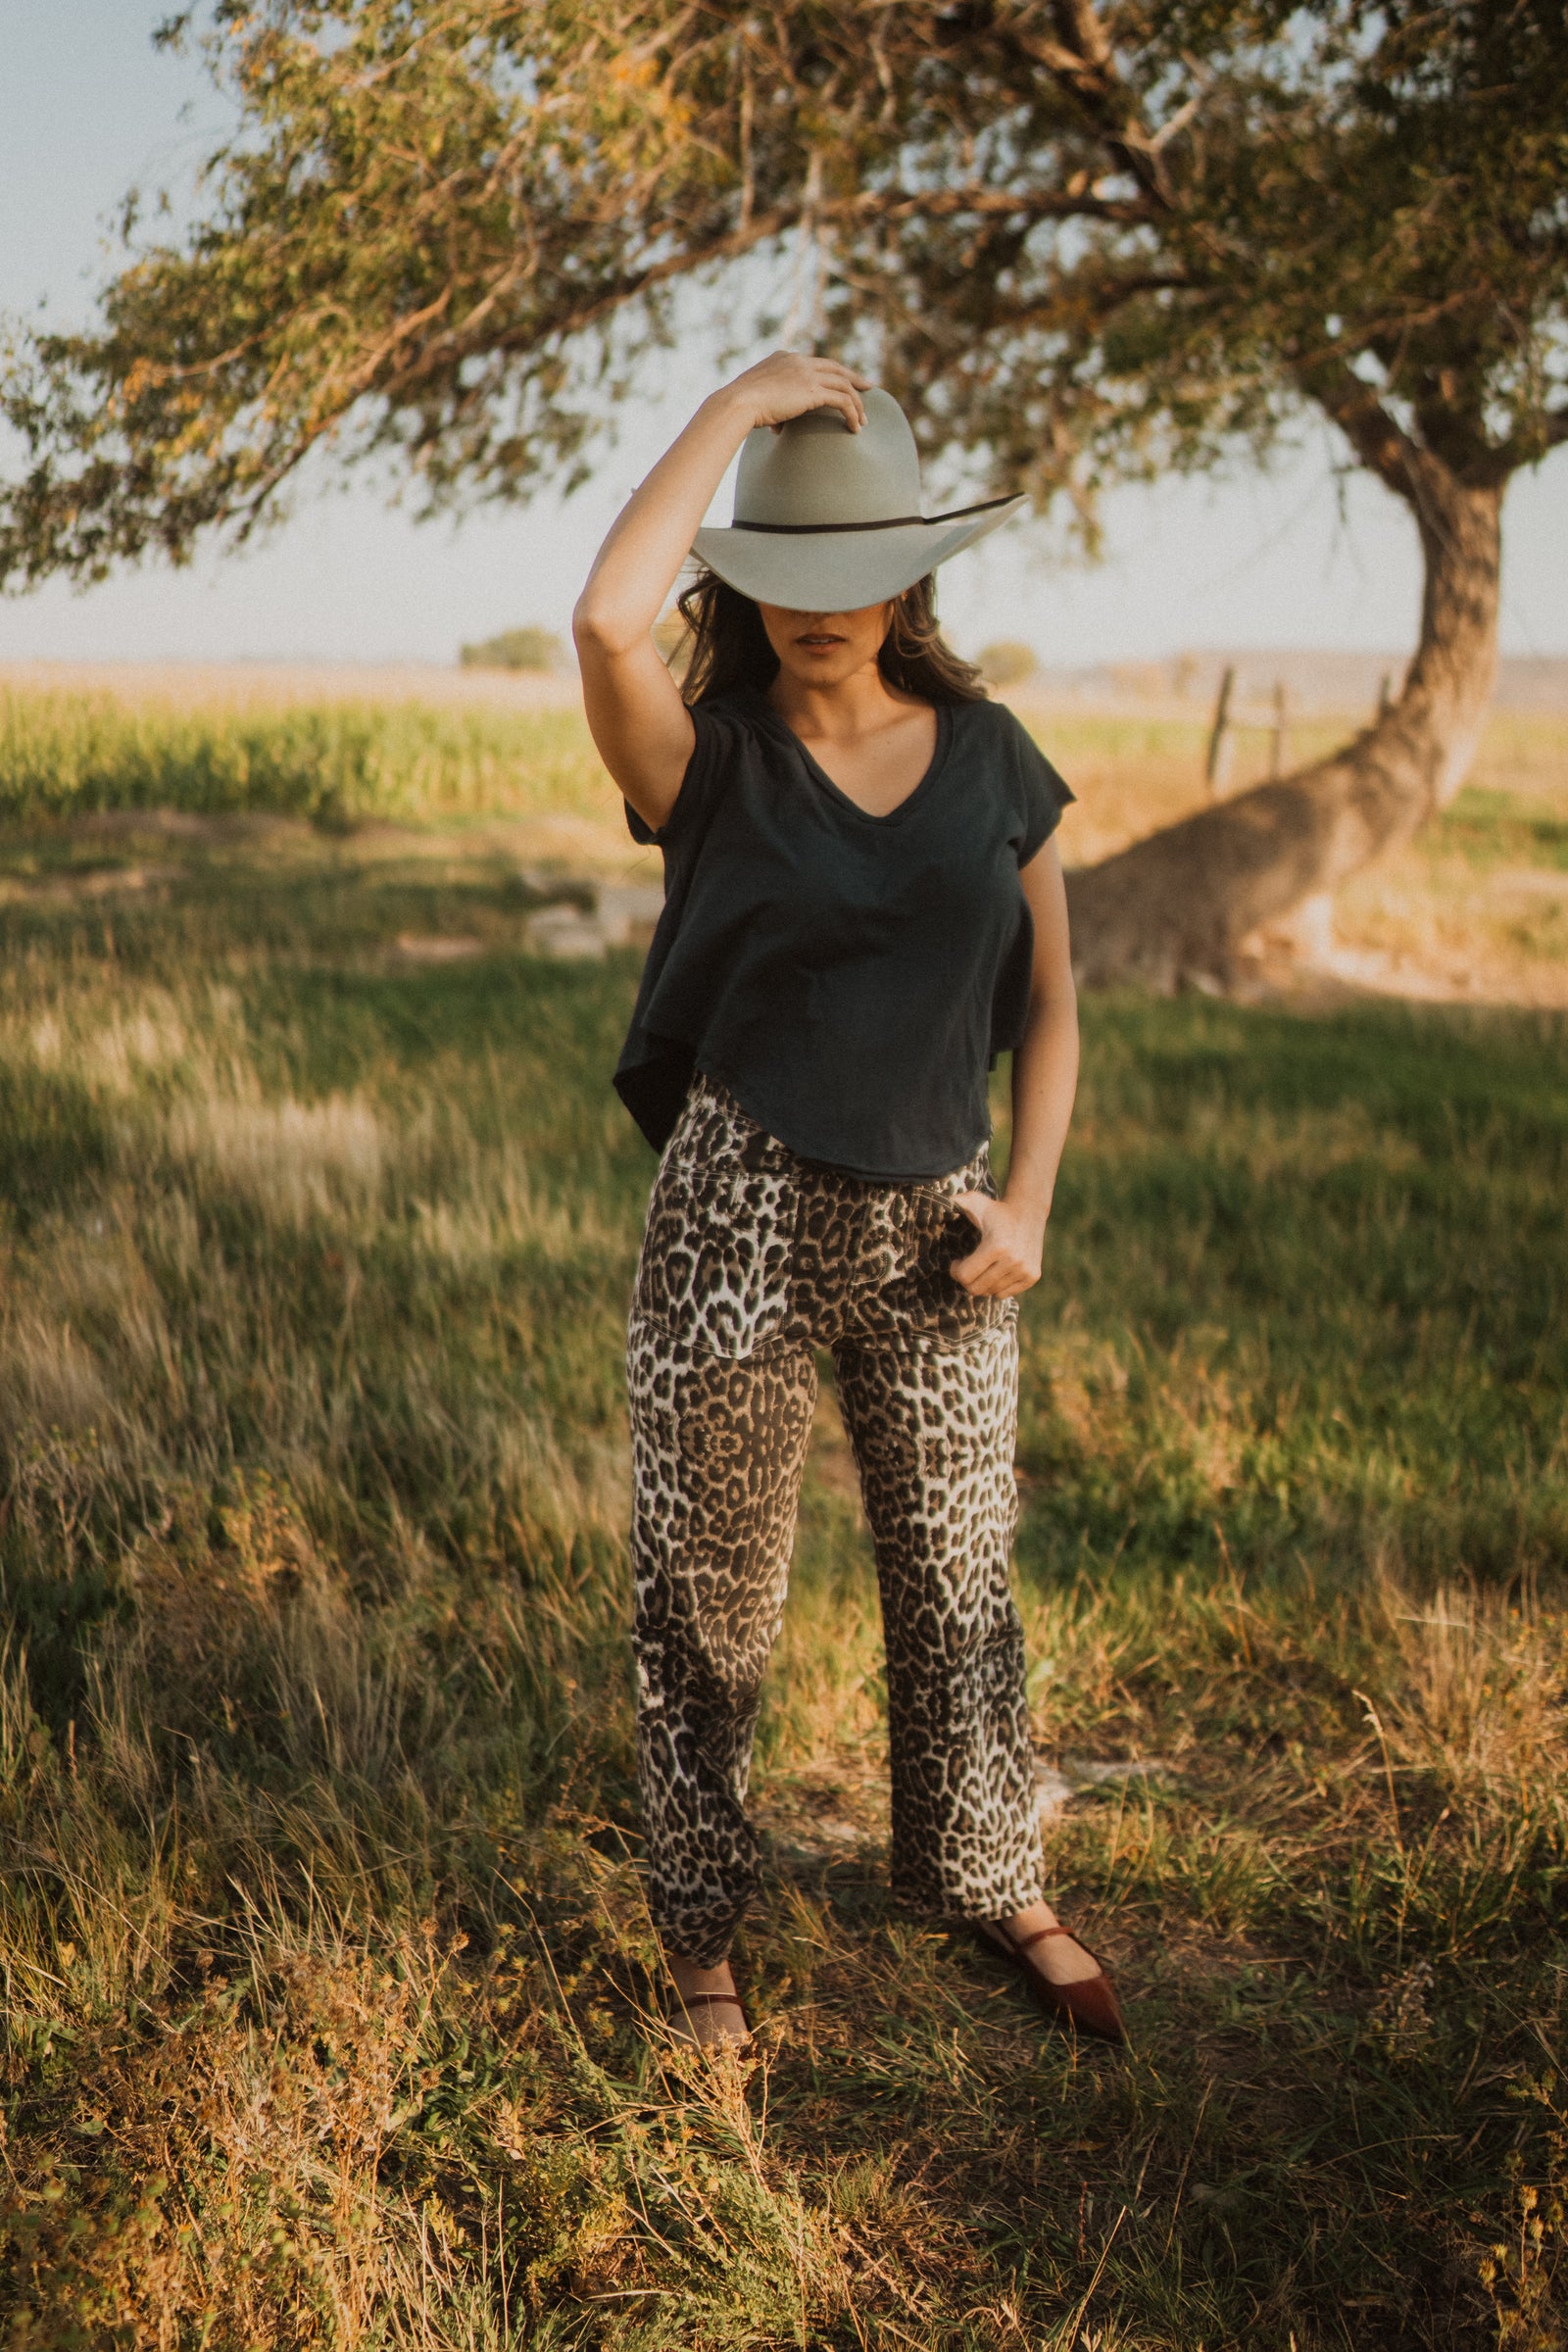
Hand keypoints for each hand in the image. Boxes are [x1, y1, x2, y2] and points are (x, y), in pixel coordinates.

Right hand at [724, 352, 870, 435]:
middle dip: (854, 379)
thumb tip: (778, 426)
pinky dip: (853, 413)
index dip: (832, 373)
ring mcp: (807, 373)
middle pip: (836, 368)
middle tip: (868, 388)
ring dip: (857, 404)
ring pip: (844, 385)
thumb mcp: (757, 400)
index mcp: (784, 358)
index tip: (841, 382)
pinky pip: (843, 400)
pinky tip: (855, 428)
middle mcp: (799, 361)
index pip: (815, 363)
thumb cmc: (740, 407)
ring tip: (864, 421)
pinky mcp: (813, 390)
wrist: (738, 403)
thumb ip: (772, 407)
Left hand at [950, 1193, 1045, 1298]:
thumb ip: (955, 1202)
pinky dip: (997, 1286)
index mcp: (996, 1245)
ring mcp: (1025, 1270)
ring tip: (982, 1267)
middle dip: (966, 1280)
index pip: (965, 1276)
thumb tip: (936, 1204)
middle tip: (967, 1268)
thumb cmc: (996, 1210)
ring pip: (991, 1292)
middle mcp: (1013, 1260)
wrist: (1029, 1211)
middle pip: (977, 1288)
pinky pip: (1005, 1294)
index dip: (955, 1271)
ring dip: (982, 1282)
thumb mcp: (974, 1202)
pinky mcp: (1033, 1276)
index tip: (956, 1262)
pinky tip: (996, 1271)